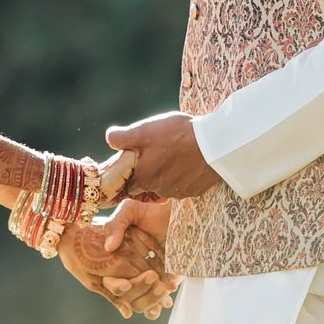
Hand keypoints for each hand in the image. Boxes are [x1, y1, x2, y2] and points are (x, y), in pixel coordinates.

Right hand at [60, 211, 173, 319]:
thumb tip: (109, 247)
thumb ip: (116, 225)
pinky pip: (165, 290)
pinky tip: (172, 285)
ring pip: (146, 299)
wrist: (176, 208)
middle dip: (139, 291)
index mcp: (118, 259)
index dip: (116, 286)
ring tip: (161, 288)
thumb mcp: (129, 210)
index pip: (111, 280)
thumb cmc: (150, 209)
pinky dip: (168, 290)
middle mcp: (132, 269)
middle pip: (130, 294)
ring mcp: (149, 274)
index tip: (125, 285)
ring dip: (153, 299)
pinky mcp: (167, 274)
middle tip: (150, 278)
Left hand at [104, 110, 222, 202]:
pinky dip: (185, 177)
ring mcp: (179, 192)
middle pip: (149, 185)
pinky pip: (185, 186)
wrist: (214, 144)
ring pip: (167, 186)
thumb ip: (122, 138)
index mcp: (143, 177)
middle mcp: (159, 190)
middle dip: (151, 173)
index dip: (133, 171)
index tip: (139, 159)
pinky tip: (189, 162)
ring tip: (176, 156)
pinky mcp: (196, 191)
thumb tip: (109, 139)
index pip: (130, 183)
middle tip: (159, 154)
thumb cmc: (176, 135)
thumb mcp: (144, 131)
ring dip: (168, 175)